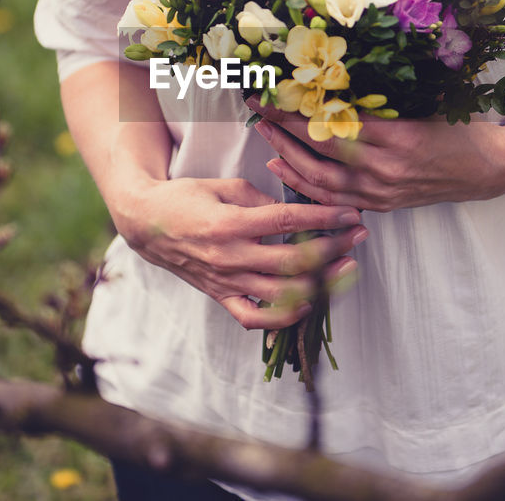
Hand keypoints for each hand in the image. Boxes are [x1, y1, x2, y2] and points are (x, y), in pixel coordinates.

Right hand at [108, 174, 366, 329]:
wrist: (146, 225)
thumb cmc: (185, 198)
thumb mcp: (223, 186)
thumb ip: (260, 198)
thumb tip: (294, 211)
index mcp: (230, 224)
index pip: (287, 222)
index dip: (324, 218)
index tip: (350, 212)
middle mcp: (229, 257)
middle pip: (293, 261)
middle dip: (333, 249)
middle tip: (358, 236)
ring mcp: (225, 282)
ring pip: (281, 293)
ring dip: (321, 283)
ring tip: (346, 268)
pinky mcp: (220, 296)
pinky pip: (254, 318)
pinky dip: (283, 317)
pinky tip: (307, 302)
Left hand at [245, 96, 504, 211]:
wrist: (491, 168)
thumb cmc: (460, 128)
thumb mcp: (424, 104)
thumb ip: (381, 101)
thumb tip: (332, 82)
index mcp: (396, 138)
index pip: (333, 122)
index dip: (298, 110)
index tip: (272, 94)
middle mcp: (385, 169)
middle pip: (319, 150)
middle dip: (284, 131)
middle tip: (260, 111)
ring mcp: (382, 192)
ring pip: (321, 179)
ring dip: (288, 157)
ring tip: (266, 137)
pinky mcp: (383, 205)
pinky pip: (334, 197)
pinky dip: (305, 184)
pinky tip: (285, 168)